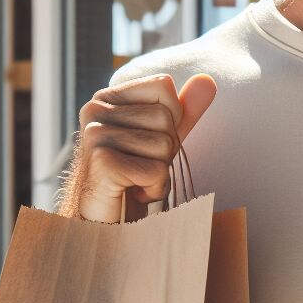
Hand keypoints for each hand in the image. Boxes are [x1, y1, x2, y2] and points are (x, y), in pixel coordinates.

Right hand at [77, 73, 216, 221]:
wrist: (107, 221)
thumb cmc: (134, 177)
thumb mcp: (163, 138)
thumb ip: (184, 110)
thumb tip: (207, 80)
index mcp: (107, 97)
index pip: (163, 85)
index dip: (170, 118)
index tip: (147, 143)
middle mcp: (95, 110)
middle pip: (166, 117)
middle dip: (165, 150)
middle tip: (140, 167)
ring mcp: (96, 135)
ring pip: (164, 144)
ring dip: (160, 172)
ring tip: (136, 180)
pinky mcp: (101, 162)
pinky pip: (155, 170)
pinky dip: (154, 188)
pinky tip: (133, 193)